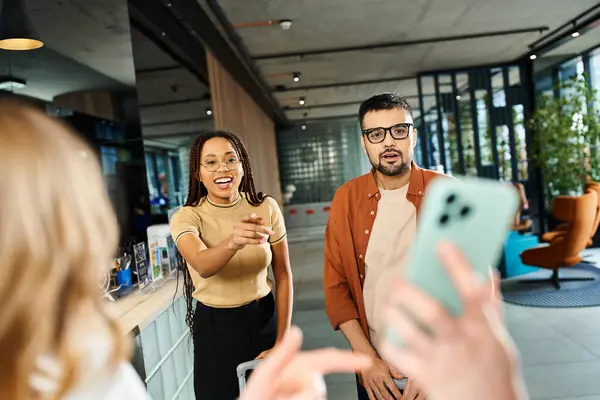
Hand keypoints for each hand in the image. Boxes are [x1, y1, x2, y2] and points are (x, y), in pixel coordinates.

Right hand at [228, 214, 273, 249]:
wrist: (233, 242)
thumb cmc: (243, 232)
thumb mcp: (248, 226)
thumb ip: (254, 222)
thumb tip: (263, 221)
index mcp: (240, 220)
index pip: (248, 217)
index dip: (255, 219)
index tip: (263, 221)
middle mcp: (237, 225)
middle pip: (252, 227)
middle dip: (263, 230)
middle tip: (271, 232)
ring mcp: (236, 232)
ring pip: (251, 234)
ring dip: (260, 236)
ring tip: (266, 239)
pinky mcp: (237, 240)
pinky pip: (248, 240)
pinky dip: (256, 241)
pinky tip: (262, 242)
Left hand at [240, 326, 370, 399]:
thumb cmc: (254, 397)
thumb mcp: (265, 375)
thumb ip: (282, 356)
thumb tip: (296, 331)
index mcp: (297, 365)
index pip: (327, 359)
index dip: (348, 359)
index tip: (367, 361)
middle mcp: (305, 379)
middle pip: (318, 387)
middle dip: (305, 393)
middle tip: (279, 395)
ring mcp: (307, 393)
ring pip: (315, 396)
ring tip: (278, 398)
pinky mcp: (309, 399)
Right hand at [360, 356, 402, 399]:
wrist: (366, 361)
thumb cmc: (377, 363)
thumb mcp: (387, 365)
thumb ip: (394, 372)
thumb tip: (401, 377)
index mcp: (384, 375)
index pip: (392, 387)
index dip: (397, 394)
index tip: (400, 397)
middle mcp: (378, 380)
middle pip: (386, 393)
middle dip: (391, 399)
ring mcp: (372, 383)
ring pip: (379, 395)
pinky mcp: (367, 385)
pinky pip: (370, 395)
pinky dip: (374, 399)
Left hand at [380, 242, 526, 399]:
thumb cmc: (495, 374)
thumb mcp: (501, 340)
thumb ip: (490, 306)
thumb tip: (487, 272)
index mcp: (484, 329)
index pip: (472, 290)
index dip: (457, 265)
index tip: (442, 242)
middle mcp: (463, 342)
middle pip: (431, 309)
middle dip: (409, 290)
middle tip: (396, 280)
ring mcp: (443, 361)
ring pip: (409, 330)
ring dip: (393, 312)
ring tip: (389, 303)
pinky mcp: (426, 378)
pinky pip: (398, 354)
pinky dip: (390, 340)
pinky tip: (390, 333)